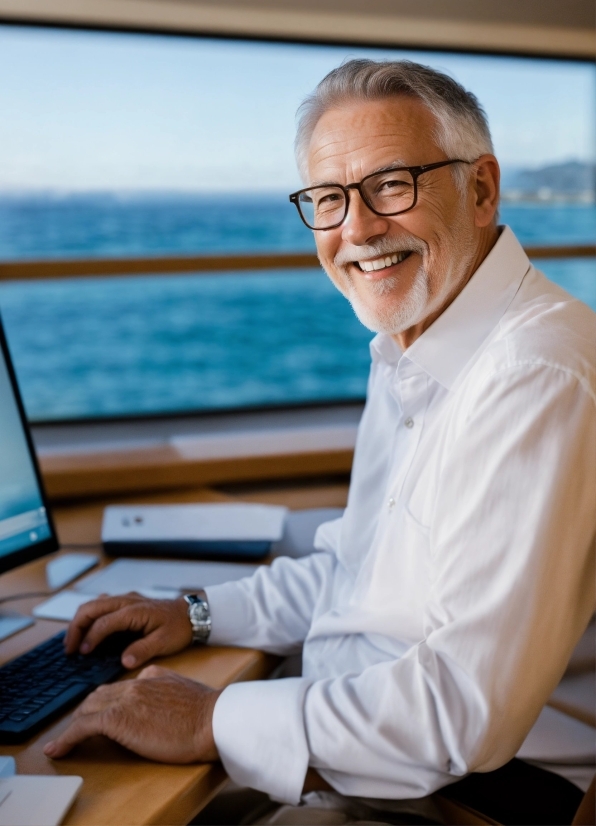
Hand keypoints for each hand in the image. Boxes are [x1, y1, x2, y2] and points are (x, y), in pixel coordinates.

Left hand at [44, 665, 220, 761]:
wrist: (212, 720)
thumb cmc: (205, 713)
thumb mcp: (183, 690)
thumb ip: (166, 686)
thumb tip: (154, 690)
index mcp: (151, 676)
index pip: (119, 687)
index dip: (105, 701)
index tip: (98, 712)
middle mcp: (135, 684)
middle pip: (99, 696)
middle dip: (85, 712)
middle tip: (77, 728)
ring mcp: (125, 700)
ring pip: (87, 708)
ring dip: (74, 724)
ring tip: (64, 740)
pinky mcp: (118, 719)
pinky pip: (82, 727)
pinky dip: (65, 739)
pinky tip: (57, 750)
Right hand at [64, 592, 192, 667]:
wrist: (193, 614)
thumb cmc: (180, 627)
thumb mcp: (164, 642)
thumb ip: (143, 650)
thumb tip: (124, 661)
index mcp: (134, 611)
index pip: (103, 622)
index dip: (91, 638)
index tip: (82, 654)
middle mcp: (126, 601)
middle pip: (91, 608)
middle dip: (76, 627)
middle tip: (69, 648)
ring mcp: (126, 600)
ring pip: (94, 604)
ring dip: (80, 620)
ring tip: (73, 642)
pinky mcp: (127, 603)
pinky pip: (102, 605)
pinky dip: (89, 616)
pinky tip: (87, 630)